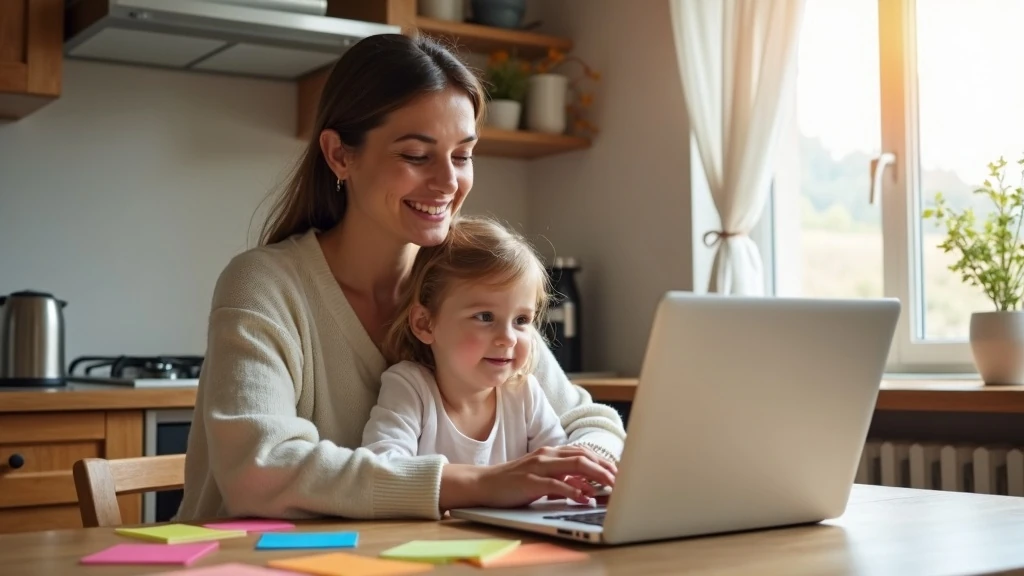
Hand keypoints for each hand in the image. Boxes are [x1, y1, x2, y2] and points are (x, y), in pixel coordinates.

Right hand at [478, 445, 616, 507]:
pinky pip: (556, 484)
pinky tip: (584, 498)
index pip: (584, 452)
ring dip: (596, 476)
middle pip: (584, 456)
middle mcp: (547, 455)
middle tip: (622, 480)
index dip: (604, 461)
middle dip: (606, 468)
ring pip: (574, 466)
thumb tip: (587, 488)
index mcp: (551, 452)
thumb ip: (563, 479)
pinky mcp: (530, 482)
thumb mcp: (542, 477)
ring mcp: (538, 467)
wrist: (484, 483)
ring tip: (611, 487)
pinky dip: (573, 491)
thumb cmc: (514, 482)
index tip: (619, 472)